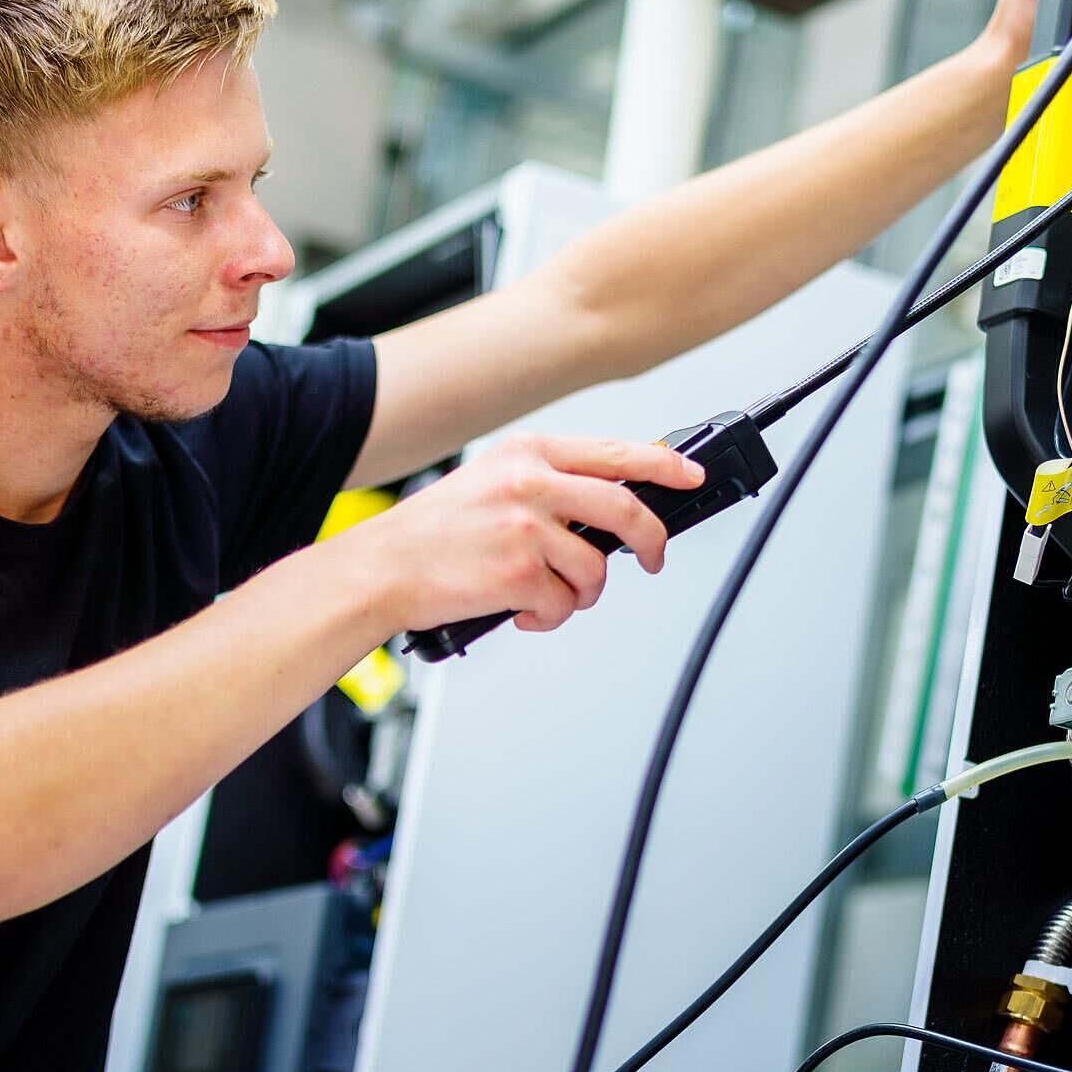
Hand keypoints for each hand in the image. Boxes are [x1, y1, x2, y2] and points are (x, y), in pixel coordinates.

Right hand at [352, 433, 703, 634]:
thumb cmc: (433, 532)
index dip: (663, 465)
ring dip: (580, 593)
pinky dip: (547, 618)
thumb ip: (549, 483)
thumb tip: (611, 505)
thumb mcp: (490, 481)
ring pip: (597, 568)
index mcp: (527, 453)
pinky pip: (564, 605)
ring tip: (546, 594)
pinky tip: (519, 610)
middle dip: (651, 540)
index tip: (689, 475)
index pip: (615, 453)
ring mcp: (527, 527)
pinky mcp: (520, 573)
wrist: (381, 569)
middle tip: (652, 558)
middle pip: (626, 509)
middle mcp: (530, 483)